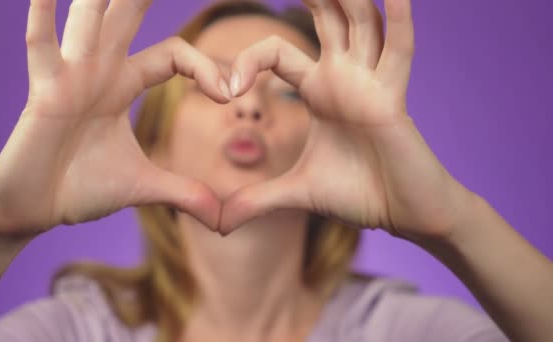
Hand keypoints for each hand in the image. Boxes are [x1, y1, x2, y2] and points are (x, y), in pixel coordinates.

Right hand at [0, 0, 230, 237]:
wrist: (34, 210)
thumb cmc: (80, 189)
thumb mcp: (144, 187)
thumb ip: (185, 193)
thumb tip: (223, 219)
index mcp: (122, 84)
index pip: (173, 55)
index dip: (205, 68)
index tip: (232, 94)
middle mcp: (98, 70)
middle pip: (129, 15)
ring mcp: (69, 76)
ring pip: (91, 19)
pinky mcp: (44, 92)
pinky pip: (41, 47)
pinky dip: (41, 16)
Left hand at [220, 0, 474, 240]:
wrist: (404, 214)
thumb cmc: (359, 194)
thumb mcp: (296, 194)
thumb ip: (255, 202)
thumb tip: (216, 226)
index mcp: (319, 89)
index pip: (277, 51)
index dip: (249, 61)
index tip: (226, 92)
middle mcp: (345, 76)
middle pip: (327, 16)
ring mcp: (371, 82)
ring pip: (361, 21)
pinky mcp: (394, 98)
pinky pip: (398, 51)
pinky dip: (398, 19)